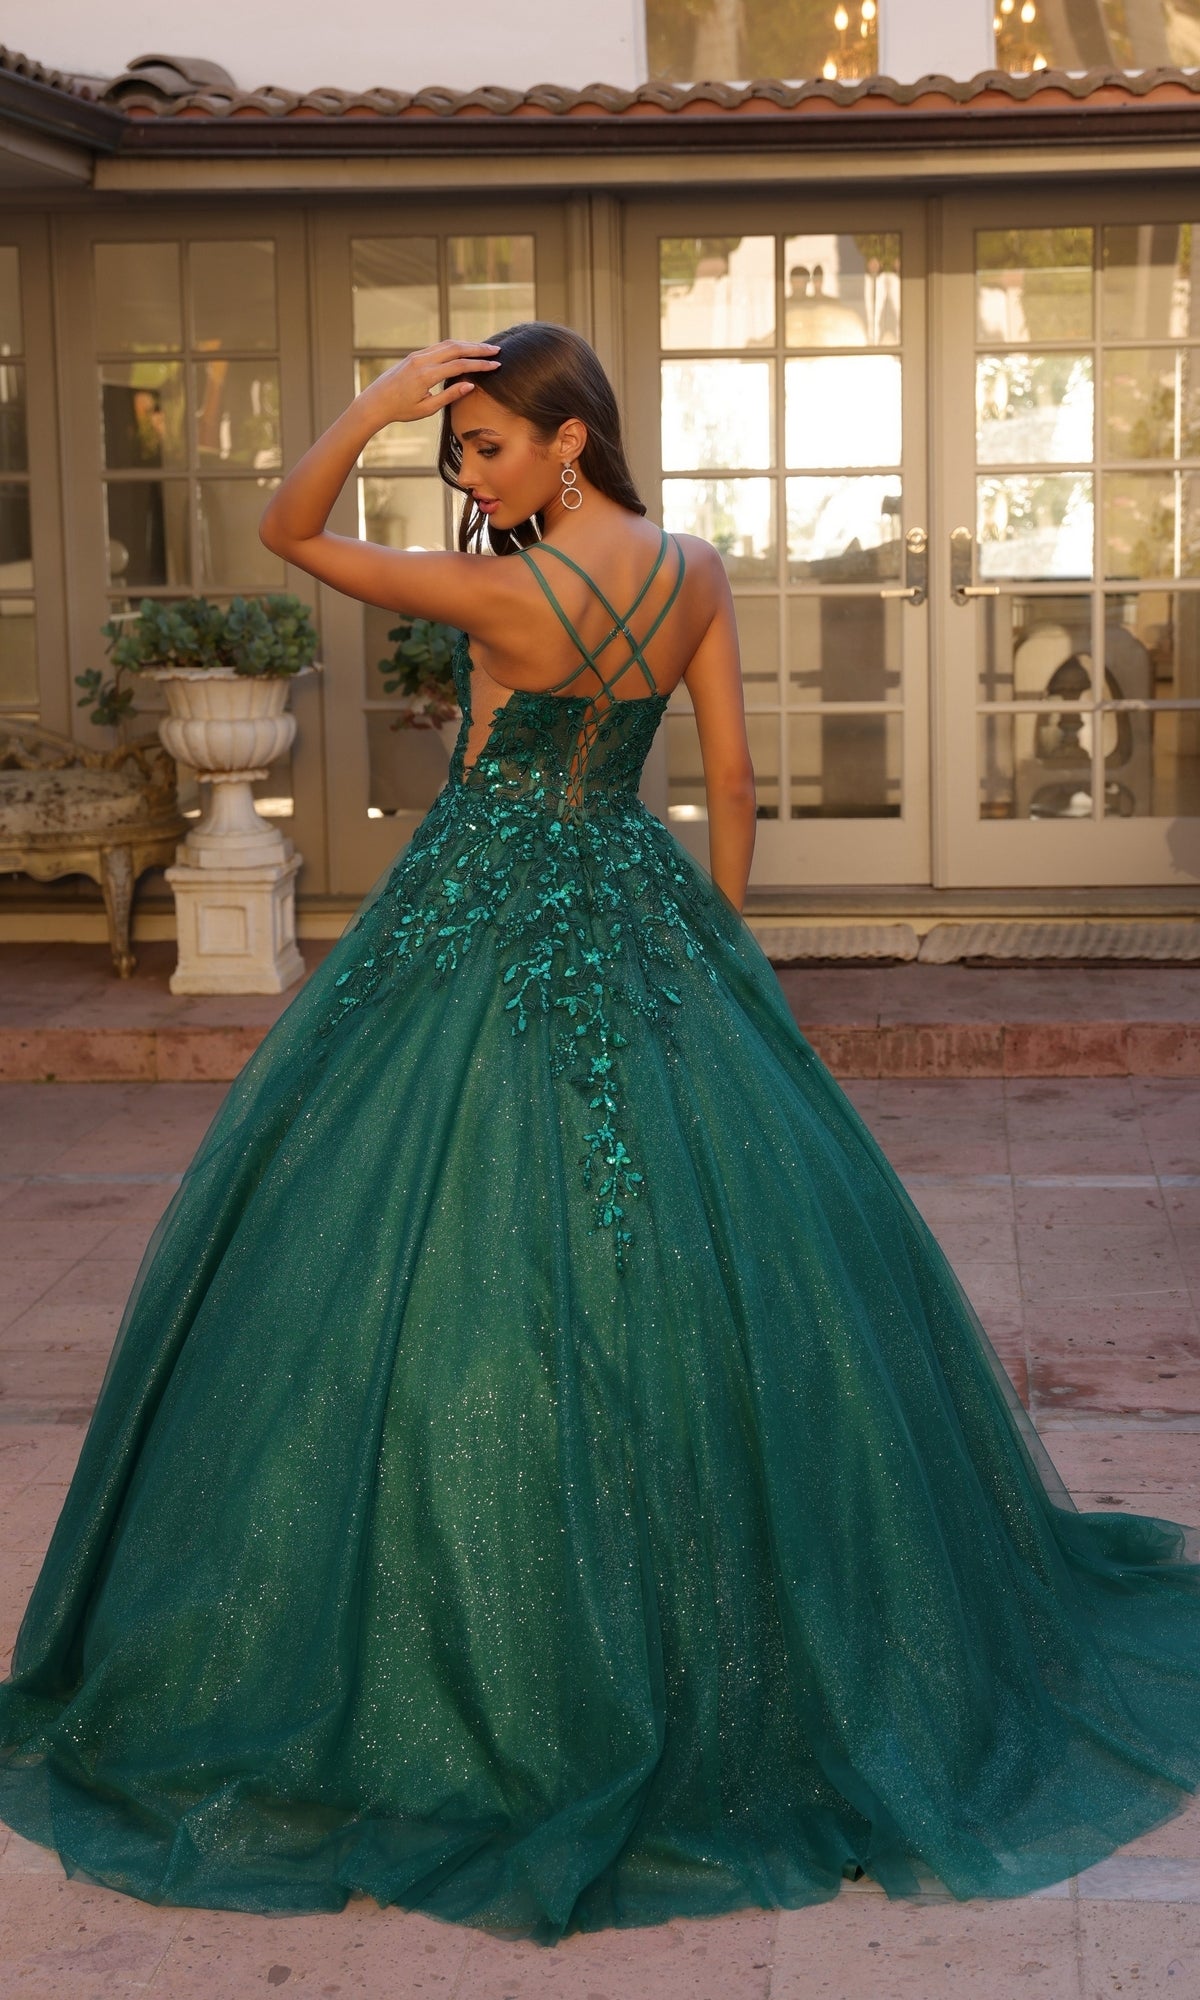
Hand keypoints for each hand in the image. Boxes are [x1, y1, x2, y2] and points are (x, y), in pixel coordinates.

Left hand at [360, 340, 500, 425]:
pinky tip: (465, 349)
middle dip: (478, 348)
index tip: (496, 365)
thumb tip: (470, 384)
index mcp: (426, 375)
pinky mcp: (415, 355)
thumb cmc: (401, 410)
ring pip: (448, 344)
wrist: (376, 401)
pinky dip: (455, 346)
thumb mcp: (427, 408)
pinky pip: (439, 347)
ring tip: (484, 348)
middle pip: (456, 348)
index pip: (460, 365)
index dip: (480, 364)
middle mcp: (422, 360)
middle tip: (496, 350)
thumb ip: (450, 396)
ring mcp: (418, 355)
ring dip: (468, 344)